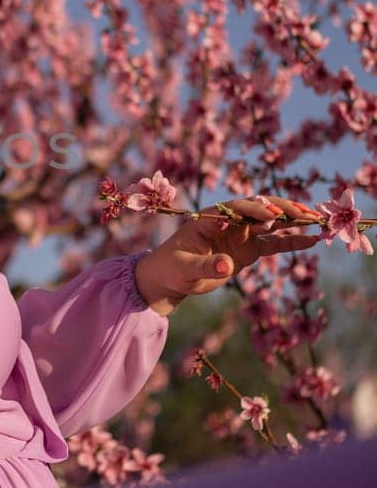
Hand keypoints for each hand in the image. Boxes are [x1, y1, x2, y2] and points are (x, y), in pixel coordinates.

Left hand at [133, 194, 324, 316]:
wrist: (170, 278)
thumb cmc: (172, 268)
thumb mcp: (185, 268)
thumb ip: (206, 266)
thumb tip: (227, 265)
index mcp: (210, 218)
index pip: (236, 209)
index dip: (254, 210)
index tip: (272, 216)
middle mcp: (229, 222)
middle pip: (259, 210)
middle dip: (282, 209)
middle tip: (304, 212)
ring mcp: (241, 234)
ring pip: (271, 224)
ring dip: (292, 221)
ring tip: (316, 220)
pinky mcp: (248, 249)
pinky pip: (274, 243)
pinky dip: (292, 242)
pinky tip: (312, 240)